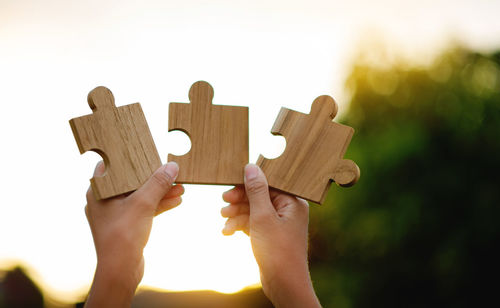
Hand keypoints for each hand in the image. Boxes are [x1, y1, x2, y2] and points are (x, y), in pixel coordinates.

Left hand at [85, 161, 182, 307]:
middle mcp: (104, 200)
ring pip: (140, 196)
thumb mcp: (143, 204)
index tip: (148, 152)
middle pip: (132, 181)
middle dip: (154, 178)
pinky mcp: (126, 225)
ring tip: (181, 188)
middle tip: (171, 172)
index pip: (114, 166)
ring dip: (160, 192)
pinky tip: (176, 201)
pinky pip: (143, 209)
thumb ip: (158, 183)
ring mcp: (115, 214)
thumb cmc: (122, 236)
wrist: (120, 271)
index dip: (132, 158)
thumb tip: (172, 166)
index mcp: (99, 191)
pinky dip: (158, 205)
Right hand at [221, 164, 320, 307]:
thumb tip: (251, 167)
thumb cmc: (278, 250)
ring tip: (224, 220)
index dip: (248, 184)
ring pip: (253, 210)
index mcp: (293, 201)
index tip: (230, 186)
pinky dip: (240, 226)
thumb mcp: (263, 216)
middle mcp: (288, 210)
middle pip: (259, 196)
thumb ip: (256, 190)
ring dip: (237, 214)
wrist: (284, 284)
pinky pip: (253, 224)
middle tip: (223, 202)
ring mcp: (279, 223)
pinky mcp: (270, 235)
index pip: (268, 183)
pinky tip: (227, 232)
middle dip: (240, 200)